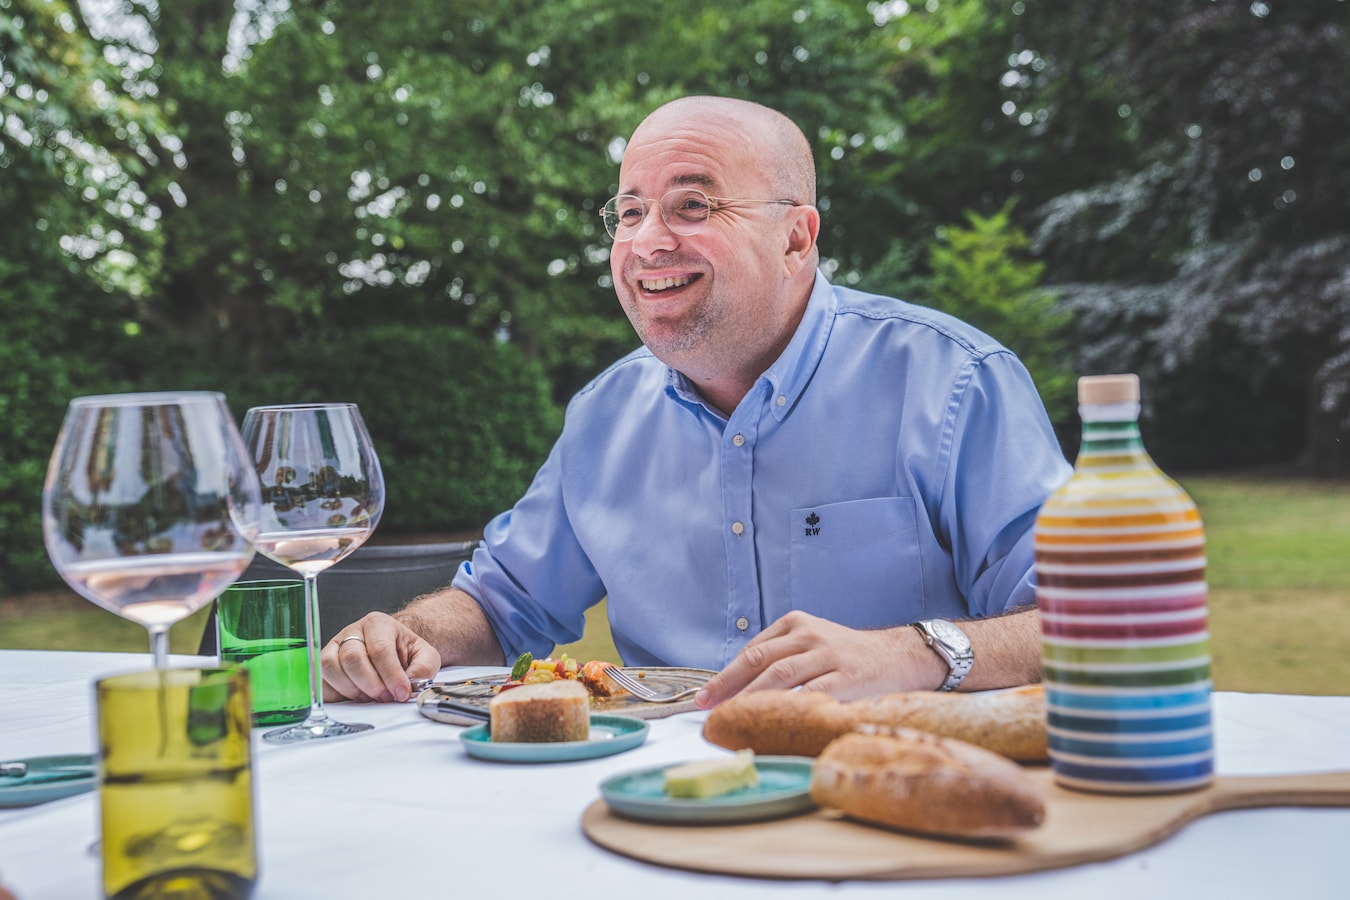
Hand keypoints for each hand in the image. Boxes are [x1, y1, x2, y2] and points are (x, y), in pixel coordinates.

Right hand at [321, 612, 441, 702]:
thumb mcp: (424, 656)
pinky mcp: (322, 663)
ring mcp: (334, 647)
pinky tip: (353, 697)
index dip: (391, 675)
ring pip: (331, 667)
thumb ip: (423, 668)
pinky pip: (320, 679)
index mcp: (378, 624)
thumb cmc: (405, 653)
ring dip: (352, 689)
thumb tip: (411, 685)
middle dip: (371, 684)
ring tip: (369, 696)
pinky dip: (335, 693)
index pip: (380, 648)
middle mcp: (353, 632)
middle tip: (386, 697)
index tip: (401, 693)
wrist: (391, 650)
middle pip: (353, 658)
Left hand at [694, 611, 943, 707]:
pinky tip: (772, 721)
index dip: (726, 675)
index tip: (707, 697)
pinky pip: (811, 693)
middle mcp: (809, 635)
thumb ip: (782, 656)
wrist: (900, 656)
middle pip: (759, 659)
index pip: (752, 650)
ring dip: (750, 697)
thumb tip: (739, 688)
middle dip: (727, 684)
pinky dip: (789, 707)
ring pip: (780, 675)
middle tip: (706, 706)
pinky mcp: (846, 677)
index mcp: (795, 624)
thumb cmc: (849, 656)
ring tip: (730, 716)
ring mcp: (828, 655)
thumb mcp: (813, 642)